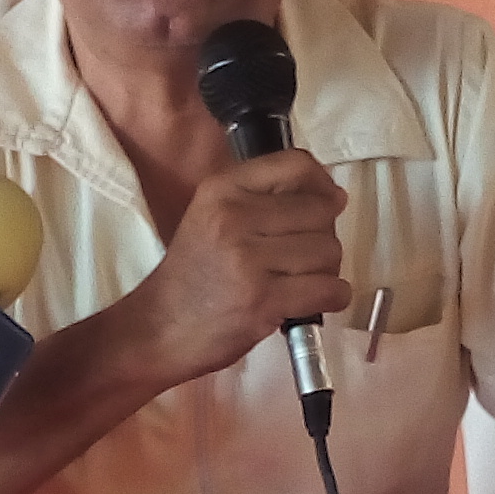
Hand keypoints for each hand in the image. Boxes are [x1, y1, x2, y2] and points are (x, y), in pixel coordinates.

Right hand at [104, 148, 350, 389]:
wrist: (160, 328)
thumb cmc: (194, 273)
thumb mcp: (213, 215)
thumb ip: (263, 197)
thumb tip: (334, 195)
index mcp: (221, 188)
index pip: (296, 165)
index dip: (322, 184)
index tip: (325, 204)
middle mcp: (233, 216)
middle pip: (321, 211)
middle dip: (323, 235)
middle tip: (301, 257)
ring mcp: (248, 259)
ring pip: (329, 251)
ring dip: (326, 270)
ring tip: (299, 281)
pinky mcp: (263, 300)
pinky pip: (330, 289)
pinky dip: (331, 297)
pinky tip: (310, 301)